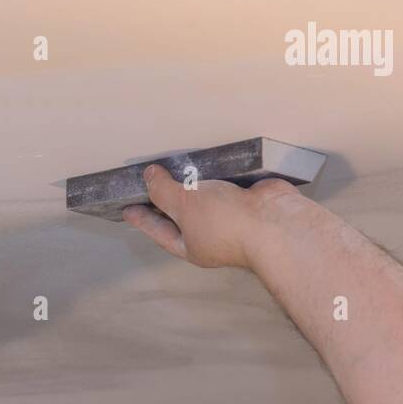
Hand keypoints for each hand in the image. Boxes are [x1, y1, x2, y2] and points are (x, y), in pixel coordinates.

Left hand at [121, 165, 301, 268]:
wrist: (276, 221)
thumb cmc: (224, 221)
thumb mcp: (183, 205)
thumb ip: (162, 191)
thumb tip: (148, 176)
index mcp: (193, 245)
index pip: (159, 230)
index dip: (142, 219)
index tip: (126, 210)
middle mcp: (213, 234)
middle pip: (184, 215)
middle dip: (168, 201)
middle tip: (149, 182)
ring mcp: (234, 217)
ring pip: (208, 198)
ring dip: (196, 183)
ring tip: (176, 163)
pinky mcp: (251, 199)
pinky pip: (229, 185)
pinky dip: (220, 174)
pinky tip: (210, 158)